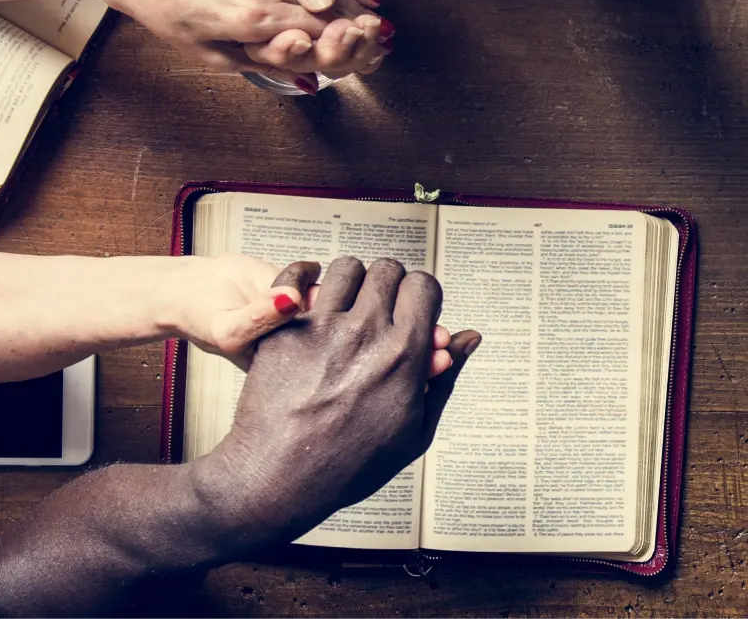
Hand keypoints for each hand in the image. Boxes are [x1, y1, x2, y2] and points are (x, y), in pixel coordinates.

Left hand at [75, 0, 390, 80]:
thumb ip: (263, 63)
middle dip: (355, 31)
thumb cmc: (167, 10)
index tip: (369, 59)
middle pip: (327, 12)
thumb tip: (305, 76)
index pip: (318, 36)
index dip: (347, 49)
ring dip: (343, 10)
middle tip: (378, 46)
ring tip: (364, 27)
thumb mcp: (210, 54)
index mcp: (253, 15)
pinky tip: (332, 2)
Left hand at [189, 257, 479, 543]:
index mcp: (403, 355)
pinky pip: (295, 280)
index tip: (414, 309)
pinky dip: (304, 278)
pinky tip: (309, 293)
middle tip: (383, 306)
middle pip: (388, 269)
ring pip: (347, 267)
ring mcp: (320, 329)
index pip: (424, 285)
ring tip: (348, 303)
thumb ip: (445, 377)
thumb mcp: (415, 430)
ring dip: (353, 280)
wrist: (279, 480)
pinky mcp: (283, 332)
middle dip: (391, 283)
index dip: (423, 295)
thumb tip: (468, 338)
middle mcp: (364, 333)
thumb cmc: (349, 464)